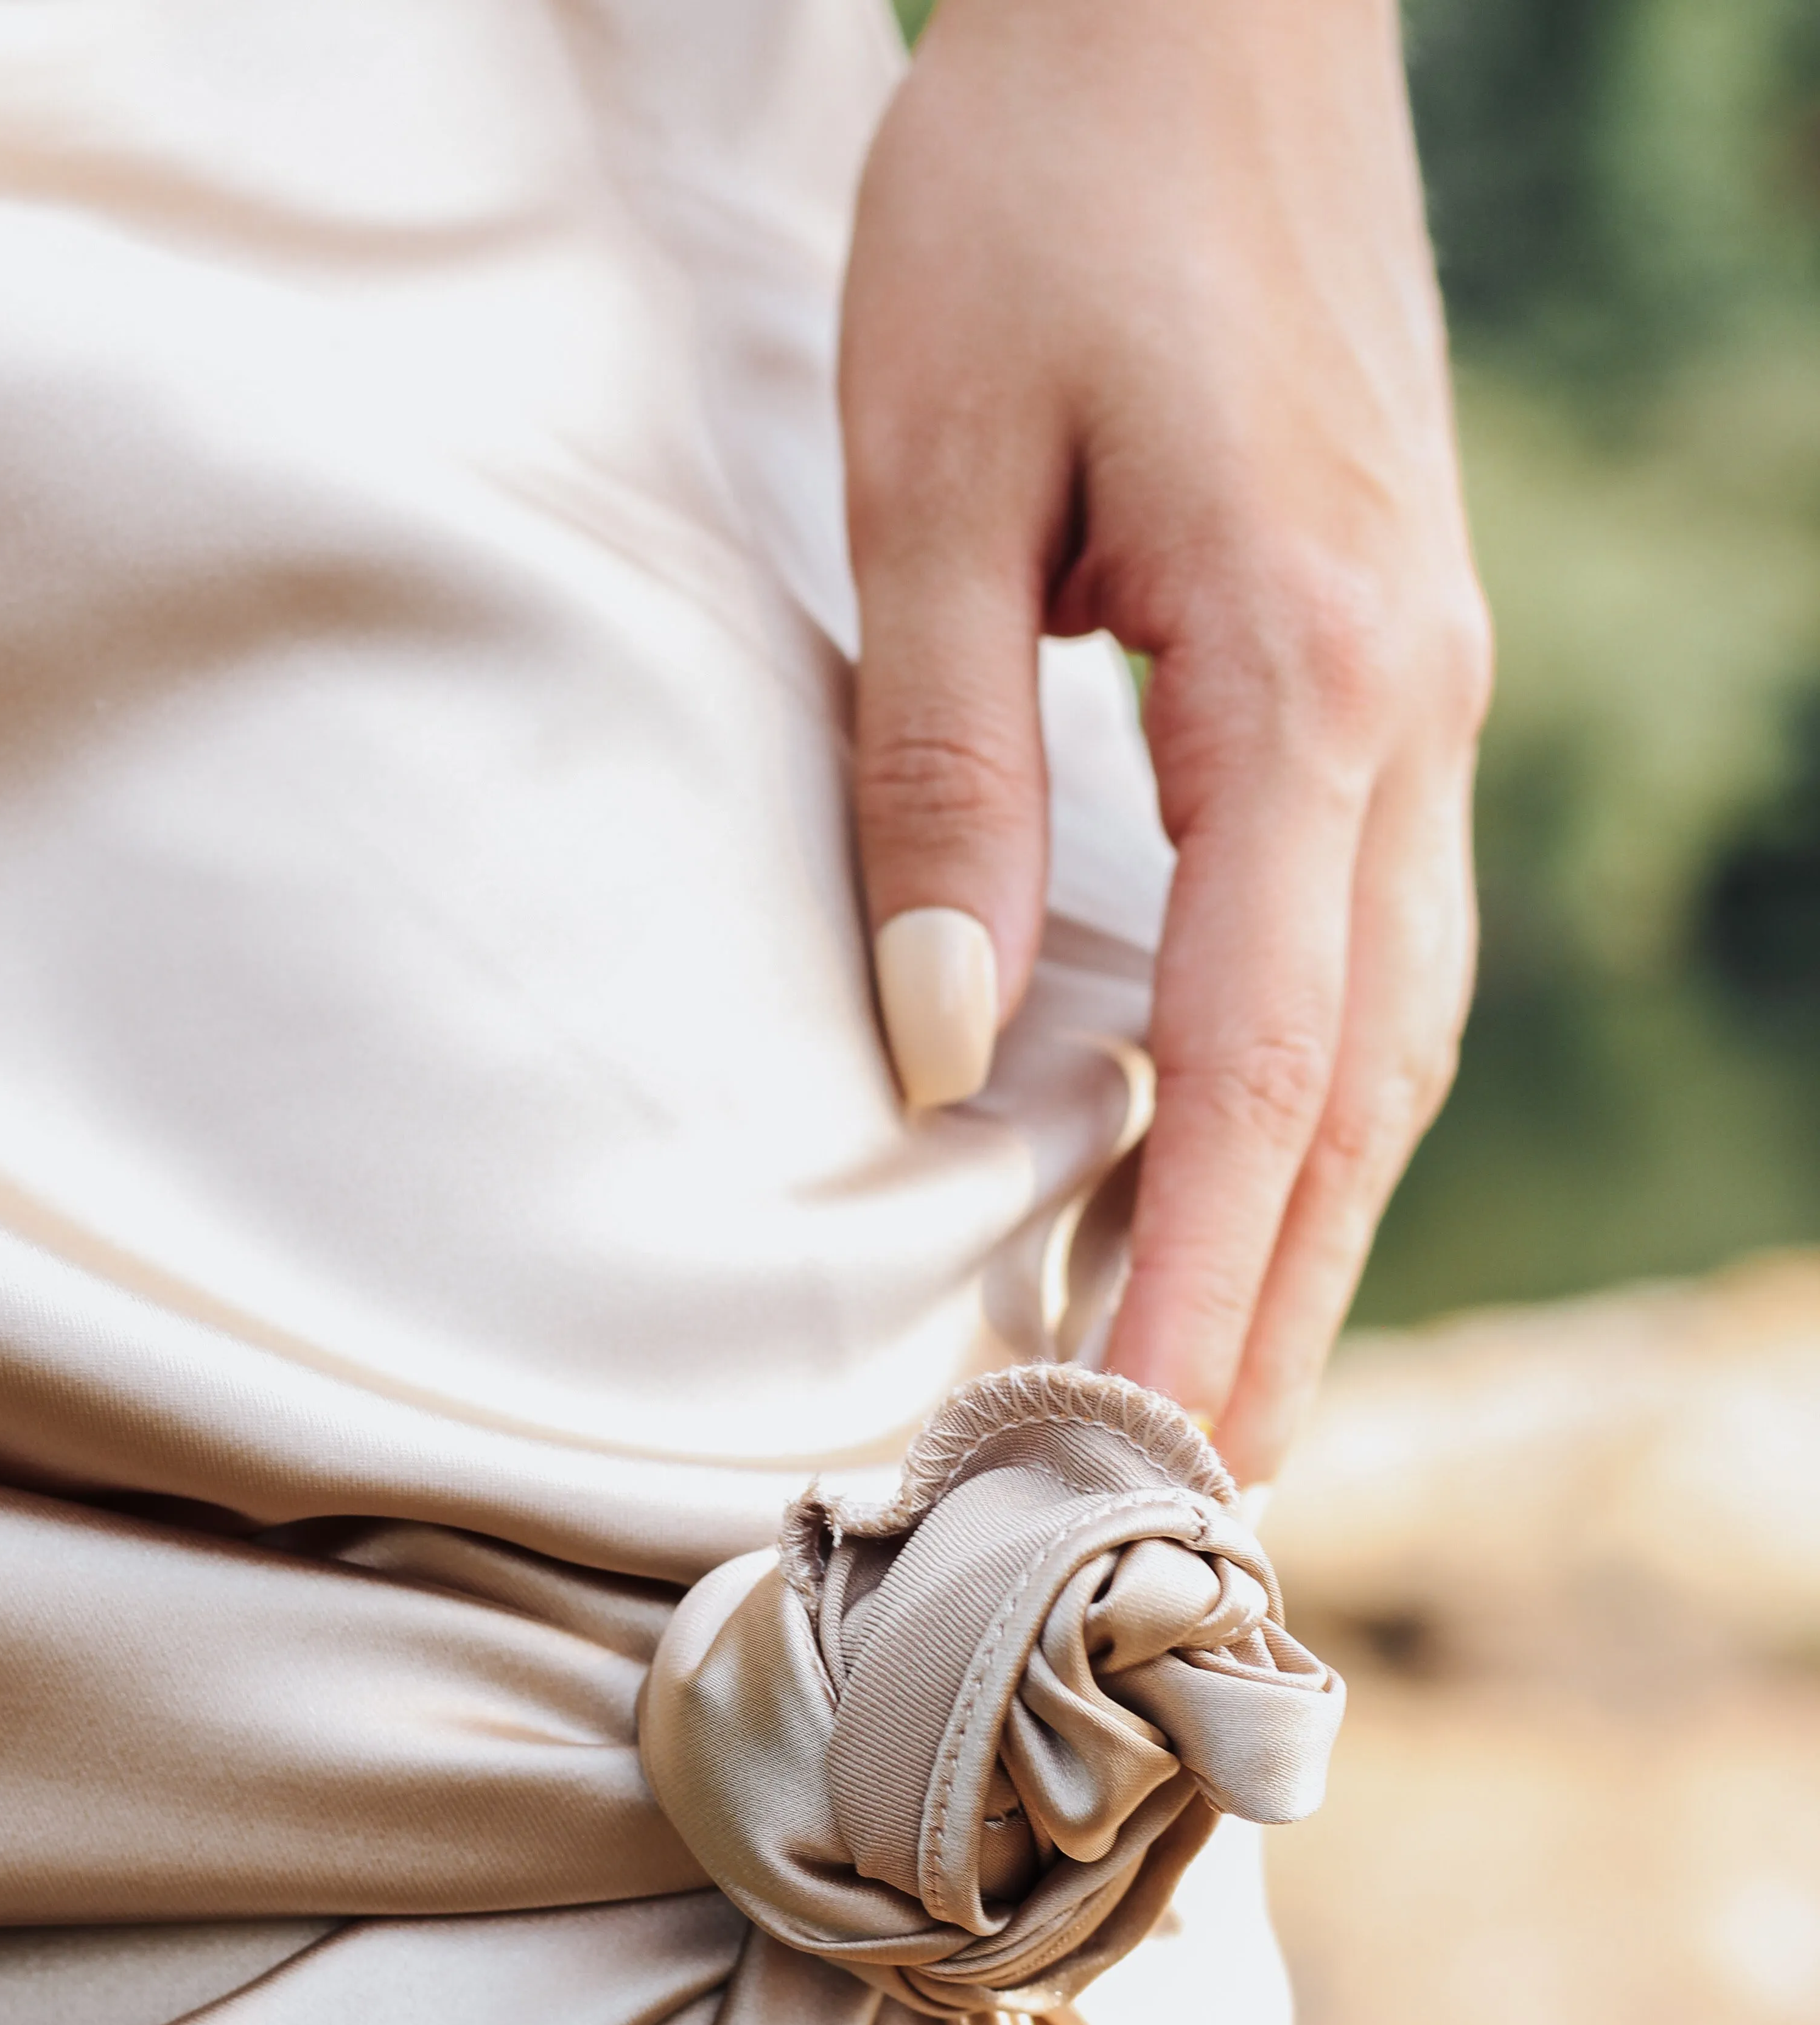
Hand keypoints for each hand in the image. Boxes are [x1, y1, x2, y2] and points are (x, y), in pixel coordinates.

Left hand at [841, 0, 1491, 1482]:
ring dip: (1312, 1216)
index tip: (1143, 1446)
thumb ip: (940, 772)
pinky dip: (1310, 1090)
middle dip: (1289, 1298)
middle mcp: (1416, 714)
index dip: (1203, 1277)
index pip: (1262, 1061)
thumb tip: (947, 1045)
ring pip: (1393, 1028)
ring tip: (1221, 1378)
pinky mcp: (1394, 671)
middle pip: (1367, 1084)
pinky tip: (1236, 1167)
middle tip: (1204, 1492)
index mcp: (1314, 674)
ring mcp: (1432, 696)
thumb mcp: (933, 475)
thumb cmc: (1046, 192)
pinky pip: (1369, 938)